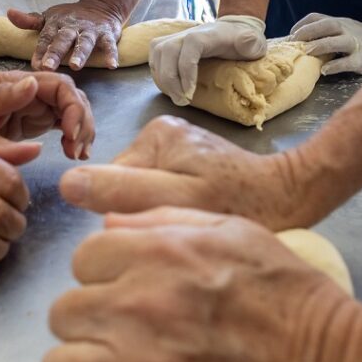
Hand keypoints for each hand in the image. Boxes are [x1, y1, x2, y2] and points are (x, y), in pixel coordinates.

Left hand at [0, 71, 94, 160]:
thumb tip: (32, 84)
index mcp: (16, 82)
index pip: (59, 85)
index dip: (73, 107)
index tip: (70, 134)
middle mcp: (31, 92)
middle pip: (72, 98)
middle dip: (82, 121)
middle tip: (77, 150)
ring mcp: (35, 107)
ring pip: (72, 111)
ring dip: (82, 131)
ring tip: (77, 155)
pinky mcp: (35, 123)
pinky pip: (64, 125)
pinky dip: (74, 138)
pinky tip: (74, 154)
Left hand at [8, 0, 123, 70]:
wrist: (101, 6)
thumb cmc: (69, 18)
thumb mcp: (49, 17)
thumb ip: (30, 21)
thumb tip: (9, 13)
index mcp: (55, 24)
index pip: (45, 38)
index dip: (40, 51)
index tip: (34, 64)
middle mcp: (72, 26)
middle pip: (62, 40)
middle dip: (55, 53)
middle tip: (48, 67)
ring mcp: (90, 30)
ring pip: (84, 42)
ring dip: (80, 53)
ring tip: (76, 66)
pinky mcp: (107, 34)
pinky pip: (109, 45)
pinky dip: (111, 54)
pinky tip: (111, 65)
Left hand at [43, 207, 358, 361]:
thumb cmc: (297, 301)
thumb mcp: (239, 232)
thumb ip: (167, 221)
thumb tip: (107, 221)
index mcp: (156, 256)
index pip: (84, 260)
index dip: (105, 282)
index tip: (130, 302)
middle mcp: (136, 308)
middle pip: (63, 315)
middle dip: (91, 330)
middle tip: (128, 348)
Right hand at [60, 116, 329, 229]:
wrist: (294, 198)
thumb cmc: (239, 204)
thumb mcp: (177, 202)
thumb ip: (124, 192)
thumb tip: (68, 183)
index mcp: (154, 136)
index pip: (111, 183)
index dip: (125, 213)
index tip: (158, 226)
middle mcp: (162, 134)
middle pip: (127, 187)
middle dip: (144, 213)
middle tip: (179, 228)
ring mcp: (180, 147)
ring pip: (146, 193)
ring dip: (161, 214)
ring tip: (191, 224)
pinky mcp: (195, 162)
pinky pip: (166, 192)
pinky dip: (177, 210)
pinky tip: (199, 218)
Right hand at [149, 15, 267, 105]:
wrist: (232, 30)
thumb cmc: (241, 41)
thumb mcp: (253, 42)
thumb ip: (250, 42)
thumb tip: (246, 42)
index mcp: (206, 34)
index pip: (189, 46)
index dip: (186, 70)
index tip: (190, 92)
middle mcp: (186, 33)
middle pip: (166, 51)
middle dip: (170, 80)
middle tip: (182, 100)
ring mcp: (174, 38)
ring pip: (157, 55)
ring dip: (162, 79)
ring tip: (176, 97)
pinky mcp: (167, 45)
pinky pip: (154, 58)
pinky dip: (158, 75)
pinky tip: (170, 88)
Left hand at [290, 12, 361, 75]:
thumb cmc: (358, 39)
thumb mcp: (342, 30)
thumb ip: (324, 33)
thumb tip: (297, 42)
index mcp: (339, 22)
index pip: (318, 17)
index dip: (302, 24)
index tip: (290, 34)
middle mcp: (347, 30)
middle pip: (328, 25)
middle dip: (309, 31)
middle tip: (294, 42)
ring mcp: (356, 44)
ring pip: (339, 42)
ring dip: (321, 45)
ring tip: (307, 52)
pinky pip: (349, 62)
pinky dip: (336, 65)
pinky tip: (324, 70)